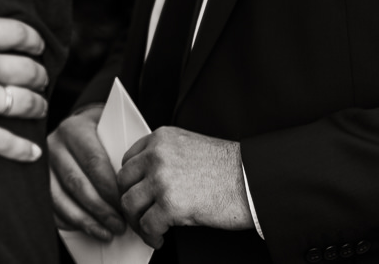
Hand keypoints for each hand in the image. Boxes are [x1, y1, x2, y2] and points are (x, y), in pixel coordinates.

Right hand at [0, 0, 48, 161]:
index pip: (19, 33)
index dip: (33, 38)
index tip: (36, 44)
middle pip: (28, 70)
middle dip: (38, 72)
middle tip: (37, 75)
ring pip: (24, 104)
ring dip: (36, 103)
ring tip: (37, 104)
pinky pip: (4, 143)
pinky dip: (22, 150)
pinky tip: (32, 153)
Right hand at [48, 103, 126, 240]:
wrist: (77, 130)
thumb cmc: (102, 136)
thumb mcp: (112, 132)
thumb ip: (123, 150)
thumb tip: (139, 184)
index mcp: (75, 130)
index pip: (94, 162)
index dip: (111, 188)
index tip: (127, 206)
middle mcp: (54, 145)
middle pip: (77, 182)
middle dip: (100, 209)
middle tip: (119, 226)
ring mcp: (42, 164)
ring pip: (60, 197)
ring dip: (85, 219)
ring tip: (106, 233)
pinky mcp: (38, 181)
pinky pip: (50, 206)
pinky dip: (67, 222)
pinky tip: (86, 229)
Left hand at [117, 126, 251, 247]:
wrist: (255, 181)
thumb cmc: (232, 169)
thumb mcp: (191, 148)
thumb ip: (167, 156)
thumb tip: (149, 178)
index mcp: (161, 139)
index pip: (129, 160)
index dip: (130, 182)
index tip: (134, 193)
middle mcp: (157, 155)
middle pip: (124, 182)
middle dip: (129, 202)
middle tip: (137, 215)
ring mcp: (162, 179)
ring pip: (130, 204)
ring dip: (136, 221)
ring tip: (147, 229)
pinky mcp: (171, 204)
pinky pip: (147, 224)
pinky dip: (150, 235)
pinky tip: (159, 239)